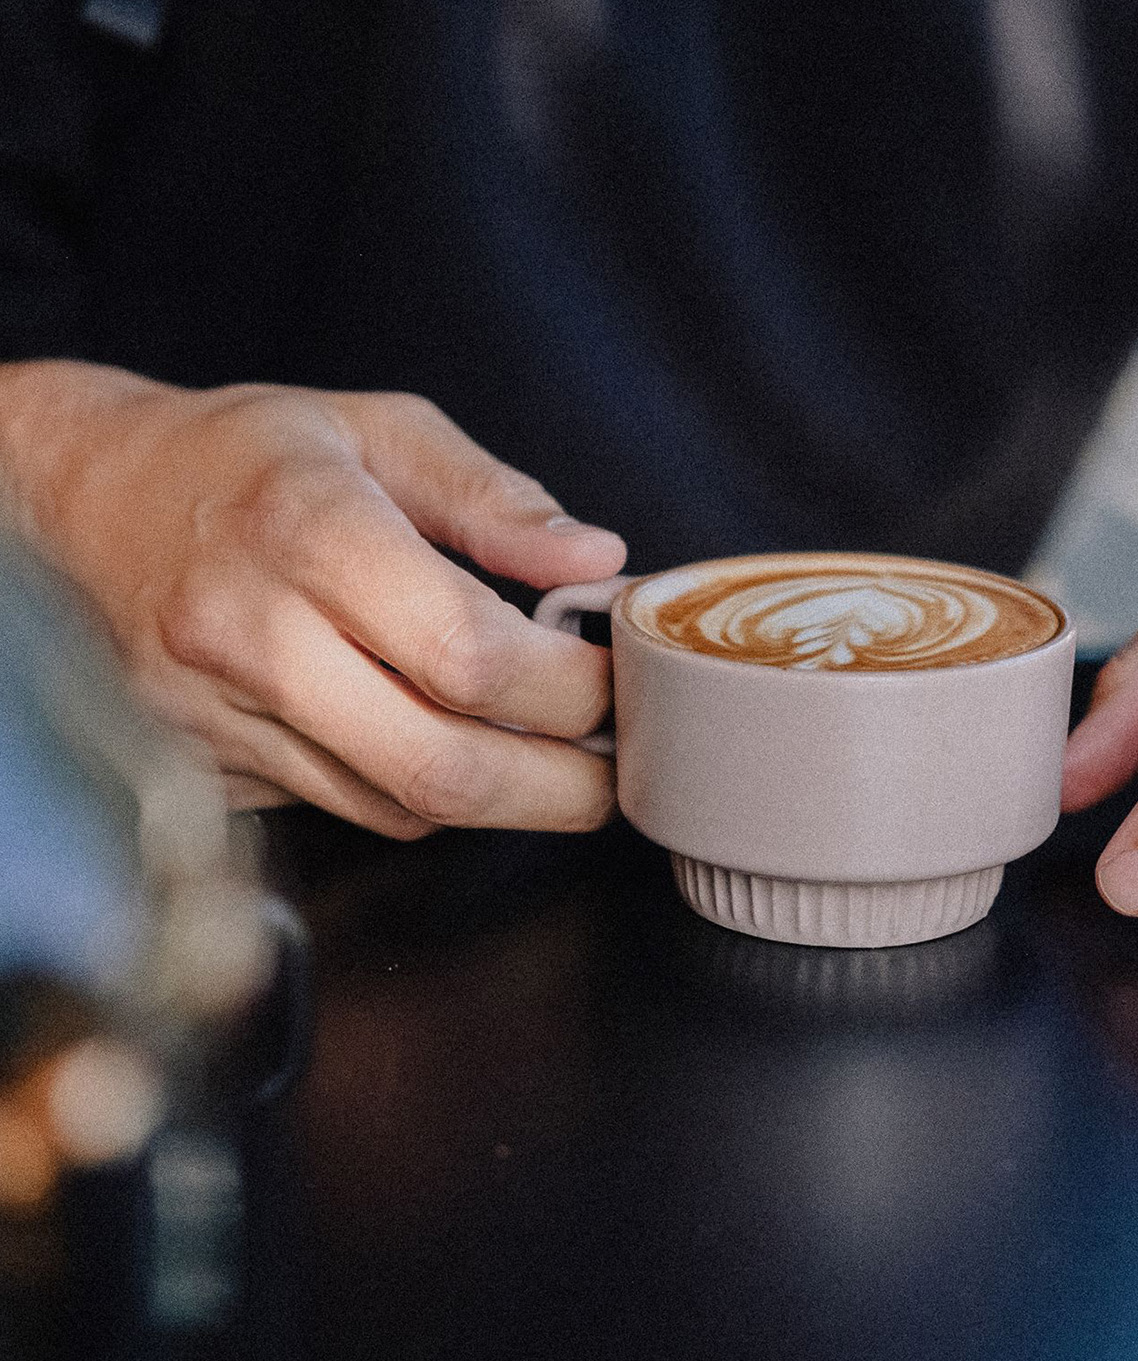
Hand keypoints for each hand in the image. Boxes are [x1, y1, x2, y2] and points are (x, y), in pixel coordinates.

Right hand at [0, 361, 626, 837]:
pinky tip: (457, 753)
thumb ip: (494, 500)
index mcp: (306, 528)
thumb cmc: (244, 459)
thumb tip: (593, 562)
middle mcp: (252, 633)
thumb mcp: (378, 430)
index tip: (613, 683)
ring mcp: (219, 713)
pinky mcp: (208, 765)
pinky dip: (425, 796)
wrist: (88, 504)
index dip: (568, 688)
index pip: (466, 653)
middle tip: (616, 774)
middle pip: (439, 763)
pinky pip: (348, 809)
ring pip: (398, 804)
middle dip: (559, 789)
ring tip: (556, 764)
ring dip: (501, 801)